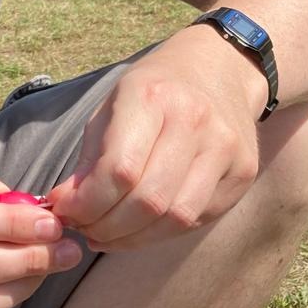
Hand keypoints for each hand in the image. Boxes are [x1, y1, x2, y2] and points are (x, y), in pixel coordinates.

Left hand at [45, 30, 262, 250]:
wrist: (220, 69)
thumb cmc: (154, 90)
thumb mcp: (112, 107)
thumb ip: (90, 159)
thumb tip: (66, 207)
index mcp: (152, 97)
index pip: (119, 170)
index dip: (87, 203)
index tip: (64, 212)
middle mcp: (194, 121)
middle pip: (148, 200)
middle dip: (107, 226)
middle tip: (84, 229)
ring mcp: (224, 148)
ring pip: (175, 218)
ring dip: (133, 238)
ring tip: (107, 236)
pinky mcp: (242, 173)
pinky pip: (196, 218)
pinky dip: (161, 233)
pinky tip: (139, 229)